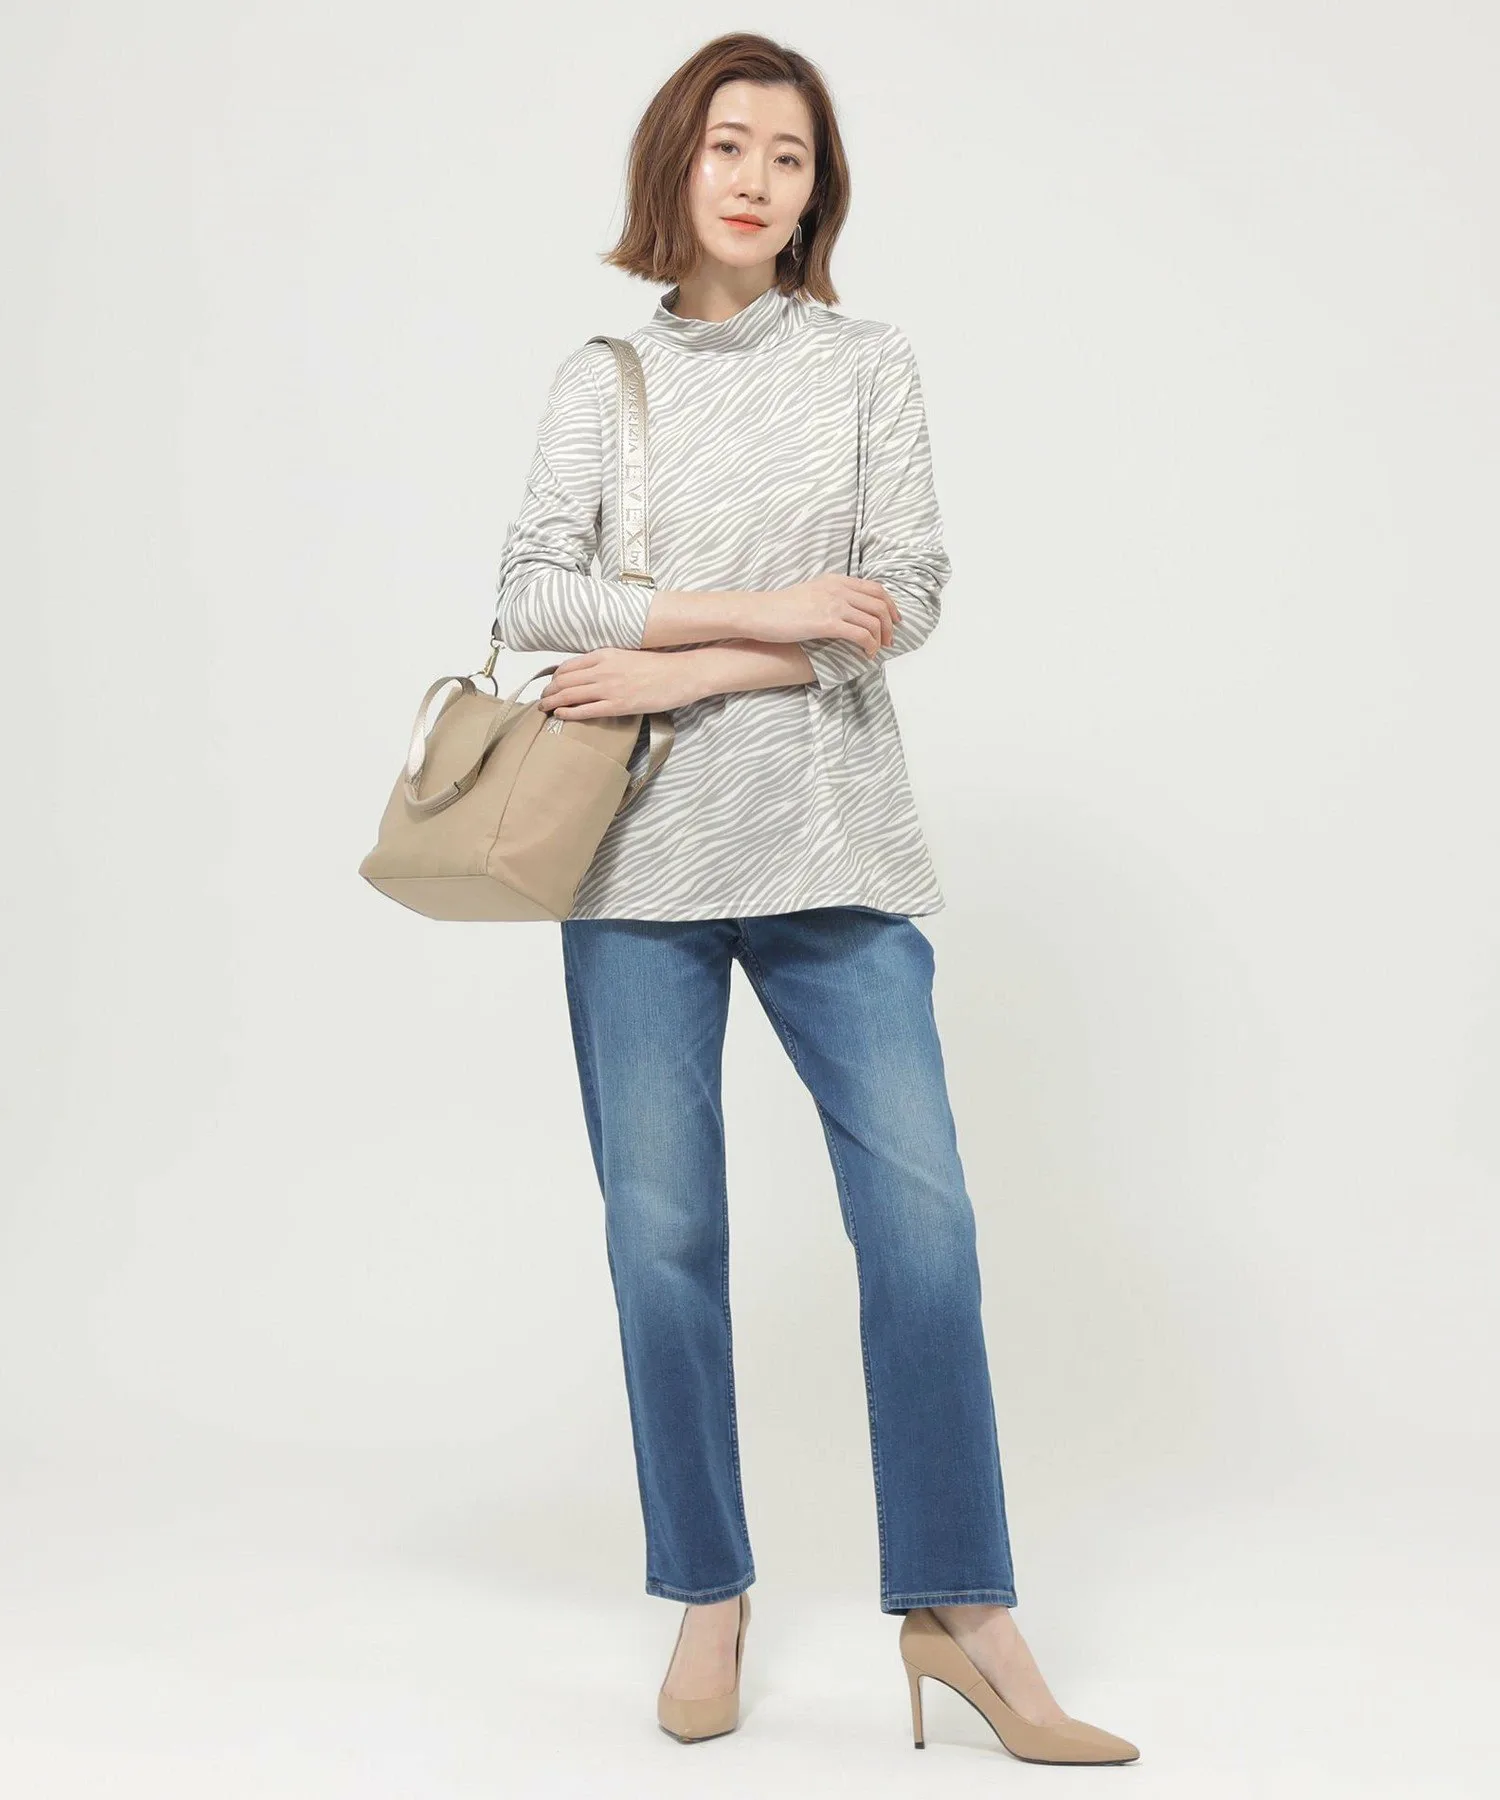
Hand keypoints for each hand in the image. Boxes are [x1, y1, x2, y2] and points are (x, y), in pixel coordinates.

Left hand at [535, 647, 707, 719]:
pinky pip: (585, 710)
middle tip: (542, 699)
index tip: (551, 684)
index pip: (569, 665)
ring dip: (552, 702)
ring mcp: (609, 688)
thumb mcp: (628, 656)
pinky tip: (559, 715)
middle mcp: (603, 669)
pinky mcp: (618, 705)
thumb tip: (591, 673)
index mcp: (605, 654)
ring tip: (544, 708)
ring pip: (570, 694)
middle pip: (564, 680)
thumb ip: (608, 662)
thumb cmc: (659, 666)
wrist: (681, 674)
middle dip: (548, 691)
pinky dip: (568, 713)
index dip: (555, 677)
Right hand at [745, 574, 900, 657]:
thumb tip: (844, 609)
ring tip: (878, 649)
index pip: (875, 588)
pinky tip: (866, 654)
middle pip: (880, 604)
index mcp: (836, 580)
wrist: (759, 612)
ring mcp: (834, 605)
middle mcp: (838, 589)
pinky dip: (869, 646)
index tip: (894, 620)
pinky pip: (861, 634)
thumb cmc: (779, 608)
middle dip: (890, 624)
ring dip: (881, 637)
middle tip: (889, 639)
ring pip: (874, 620)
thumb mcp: (810, 593)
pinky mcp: (827, 623)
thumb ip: (830, 596)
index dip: (890, 605)